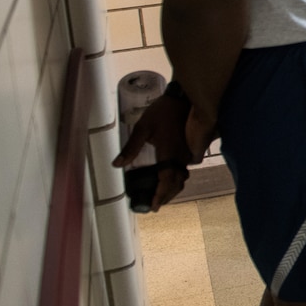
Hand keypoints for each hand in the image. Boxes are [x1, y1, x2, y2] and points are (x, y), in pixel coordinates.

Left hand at [114, 94, 210, 210]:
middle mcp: (180, 156)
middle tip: (155, 205)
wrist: (182, 99)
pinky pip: (184, 170)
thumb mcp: (142, 128)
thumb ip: (131, 147)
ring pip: (182, 178)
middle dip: (165, 196)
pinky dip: (177, 180)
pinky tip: (170, 179)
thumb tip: (117, 164)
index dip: (160, 195)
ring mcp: (186, 153)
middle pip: (176, 184)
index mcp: (169, 153)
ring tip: (161, 196)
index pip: (166, 180)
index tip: (153, 206)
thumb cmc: (162, 112)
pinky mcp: (187, 149)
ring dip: (172, 190)